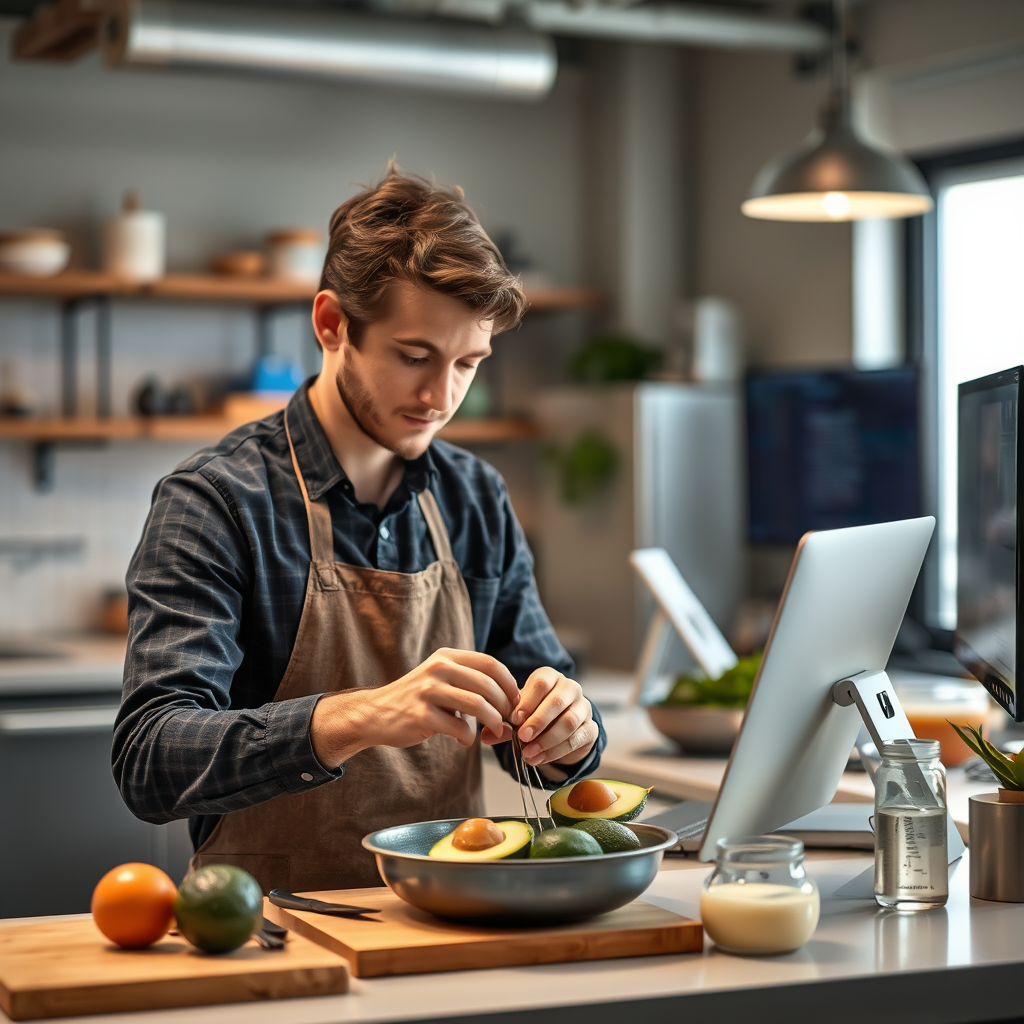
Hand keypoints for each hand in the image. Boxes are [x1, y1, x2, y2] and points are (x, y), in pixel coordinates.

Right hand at [309, 648, 518, 766]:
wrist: (375, 713)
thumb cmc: (417, 699)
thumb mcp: (440, 679)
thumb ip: (469, 683)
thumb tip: (509, 700)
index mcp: (446, 657)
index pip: (490, 664)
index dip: (509, 683)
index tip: (515, 700)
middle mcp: (438, 669)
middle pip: (488, 685)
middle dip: (505, 706)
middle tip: (508, 720)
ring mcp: (428, 691)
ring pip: (478, 705)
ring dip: (493, 722)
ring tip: (495, 731)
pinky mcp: (422, 715)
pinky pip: (460, 728)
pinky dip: (469, 738)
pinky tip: (465, 741)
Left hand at [511, 668, 597, 771]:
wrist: (562, 726)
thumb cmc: (536, 714)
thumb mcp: (519, 715)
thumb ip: (504, 723)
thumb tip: (486, 736)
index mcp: (550, 677)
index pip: (541, 683)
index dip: (528, 701)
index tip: (514, 719)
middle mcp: (570, 688)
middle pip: (557, 702)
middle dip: (538, 721)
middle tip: (522, 738)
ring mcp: (584, 707)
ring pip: (569, 722)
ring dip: (547, 740)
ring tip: (528, 754)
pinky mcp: (591, 728)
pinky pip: (576, 739)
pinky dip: (556, 751)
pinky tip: (540, 758)